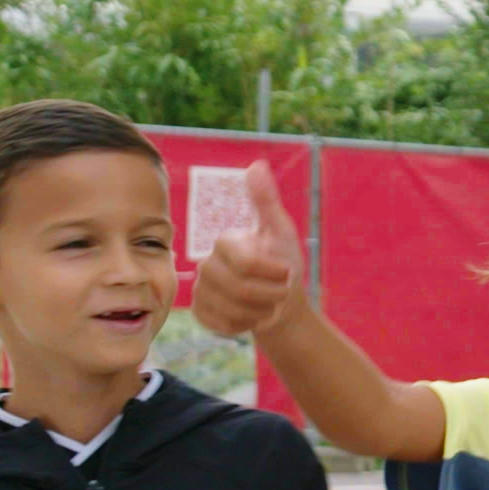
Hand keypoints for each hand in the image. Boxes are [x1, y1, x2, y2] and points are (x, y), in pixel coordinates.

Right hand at [191, 161, 308, 337]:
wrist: (281, 302)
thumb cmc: (283, 262)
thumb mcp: (280, 230)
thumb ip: (266, 200)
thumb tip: (256, 164)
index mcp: (225, 242)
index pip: (246, 263)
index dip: (273, 273)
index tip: (287, 273)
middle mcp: (206, 264)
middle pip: (240, 289)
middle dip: (271, 295)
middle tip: (282, 291)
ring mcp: (201, 290)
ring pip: (232, 310)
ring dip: (262, 311)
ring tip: (270, 303)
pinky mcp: (201, 314)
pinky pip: (222, 325)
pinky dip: (246, 325)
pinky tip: (253, 316)